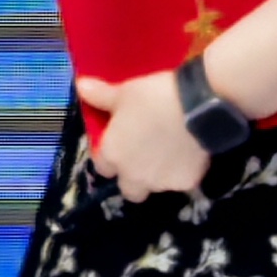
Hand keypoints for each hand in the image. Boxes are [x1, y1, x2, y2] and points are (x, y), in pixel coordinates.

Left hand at [76, 70, 212, 201]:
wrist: (196, 107)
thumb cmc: (152, 98)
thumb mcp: (124, 92)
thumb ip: (101, 96)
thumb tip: (80, 87)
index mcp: (113, 155)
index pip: (102, 166)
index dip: (108, 156)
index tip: (118, 142)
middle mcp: (133, 175)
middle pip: (128, 189)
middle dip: (132, 177)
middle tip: (143, 155)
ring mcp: (161, 182)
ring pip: (155, 186)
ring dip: (158, 175)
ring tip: (170, 151)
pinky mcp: (187, 182)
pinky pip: (181, 181)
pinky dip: (184, 170)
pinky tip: (190, 152)